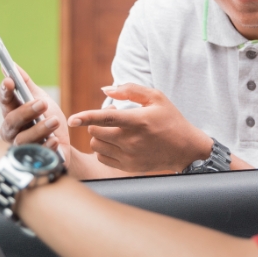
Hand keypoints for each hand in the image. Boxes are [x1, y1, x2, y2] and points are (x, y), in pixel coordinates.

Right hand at [0, 65, 68, 148]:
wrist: (62, 146)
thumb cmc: (47, 121)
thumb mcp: (39, 99)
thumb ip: (26, 84)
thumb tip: (11, 65)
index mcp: (11, 113)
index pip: (4, 101)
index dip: (5, 91)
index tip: (9, 81)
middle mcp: (11, 132)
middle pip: (11, 121)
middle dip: (26, 111)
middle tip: (42, 103)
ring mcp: (20, 148)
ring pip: (22, 139)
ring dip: (39, 129)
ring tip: (54, 121)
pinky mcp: (33, 161)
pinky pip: (37, 155)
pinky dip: (47, 147)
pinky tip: (55, 141)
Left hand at [67, 84, 211, 173]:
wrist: (186, 149)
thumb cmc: (170, 119)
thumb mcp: (156, 98)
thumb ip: (130, 90)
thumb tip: (105, 89)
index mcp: (139, 121)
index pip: (106, 119)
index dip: (87, 117)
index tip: (72, 119)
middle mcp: (133, 141)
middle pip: (96, 132)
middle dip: (96, 123)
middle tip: (114, 118)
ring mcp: (130, 156)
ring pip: (96, 145)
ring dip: (99, 136)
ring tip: (116, 130)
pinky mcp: (129, 167)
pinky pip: (102, 158)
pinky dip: (103, 149)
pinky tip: (116, 143)